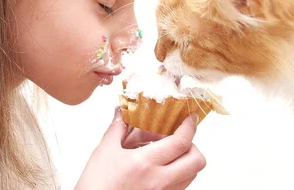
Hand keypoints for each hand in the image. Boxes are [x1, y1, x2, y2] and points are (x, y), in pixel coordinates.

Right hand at [75, 107, 205, 189]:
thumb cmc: (96, 185)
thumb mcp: (104, 151)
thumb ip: (117, 128)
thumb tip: (121, 111)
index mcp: (145, 163)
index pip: (180, 142)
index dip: (189, 126)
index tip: (190, 118)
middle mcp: (159, 181)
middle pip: (197, 161)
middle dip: (193, 145)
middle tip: (179, 137)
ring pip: (191, 175)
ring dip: (186, 160)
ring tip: (168, 153)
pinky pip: (180, 187)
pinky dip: (177, 174)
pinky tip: (159, 168)